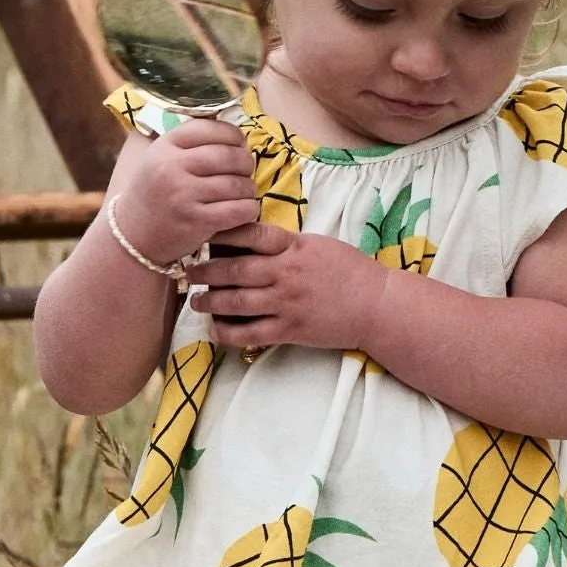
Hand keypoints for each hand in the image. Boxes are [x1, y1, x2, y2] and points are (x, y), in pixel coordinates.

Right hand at [114, 121, 261, 266]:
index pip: (210, 128)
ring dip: (248, 189)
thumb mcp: (160, 158)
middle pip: (228, 155)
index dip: (233, 135)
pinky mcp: (195, 221)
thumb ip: (190, 143)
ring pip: (236, 184)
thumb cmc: (155, 194)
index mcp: (165, 145)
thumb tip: (236, 136)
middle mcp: (172, 166)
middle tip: (246, 170)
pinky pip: (237, 210)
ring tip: (244, 192)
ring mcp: (183, 194)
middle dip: (246, 163)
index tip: (239, 145)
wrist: (132, 235)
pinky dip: (248, 209)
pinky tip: (245, 209)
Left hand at [185, 224, 393, 351]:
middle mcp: (286, 274)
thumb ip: (286, 244)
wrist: (377, 306)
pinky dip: (229, 333)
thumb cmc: (350, 272)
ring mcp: (287, 304)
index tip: (203, 233)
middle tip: (188, 272)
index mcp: (294, 248)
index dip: (223, 233)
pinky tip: (215, 331)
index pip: (251, 235)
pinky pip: (252, 333)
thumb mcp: (318, 246)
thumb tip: (254, 240)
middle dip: (206, 271)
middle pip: (235, 270)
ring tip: (196, 301)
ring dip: (210, 302)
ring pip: (237, 302)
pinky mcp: (291, 330)